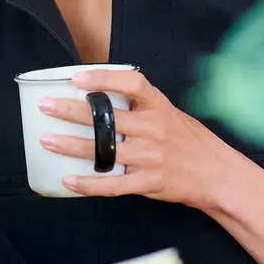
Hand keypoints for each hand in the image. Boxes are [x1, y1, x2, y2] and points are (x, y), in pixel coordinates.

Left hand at [38, 68, 243, 209]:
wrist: (218, 175)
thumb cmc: (190, 141)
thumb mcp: (171, 114)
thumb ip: (141, 107)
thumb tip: (100, 96)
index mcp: (160, 107)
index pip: (132, 83)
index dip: (104, 78)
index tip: (77, 78)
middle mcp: (155, 129)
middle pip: (108, 118)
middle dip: (72, 111)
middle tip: (45, 107)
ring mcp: (151, 157)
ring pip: (105, 151)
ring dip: (72, 146)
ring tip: (47, 141)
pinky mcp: (149, 182)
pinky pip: (114, 185)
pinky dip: (89, 184)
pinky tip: (68, 180)